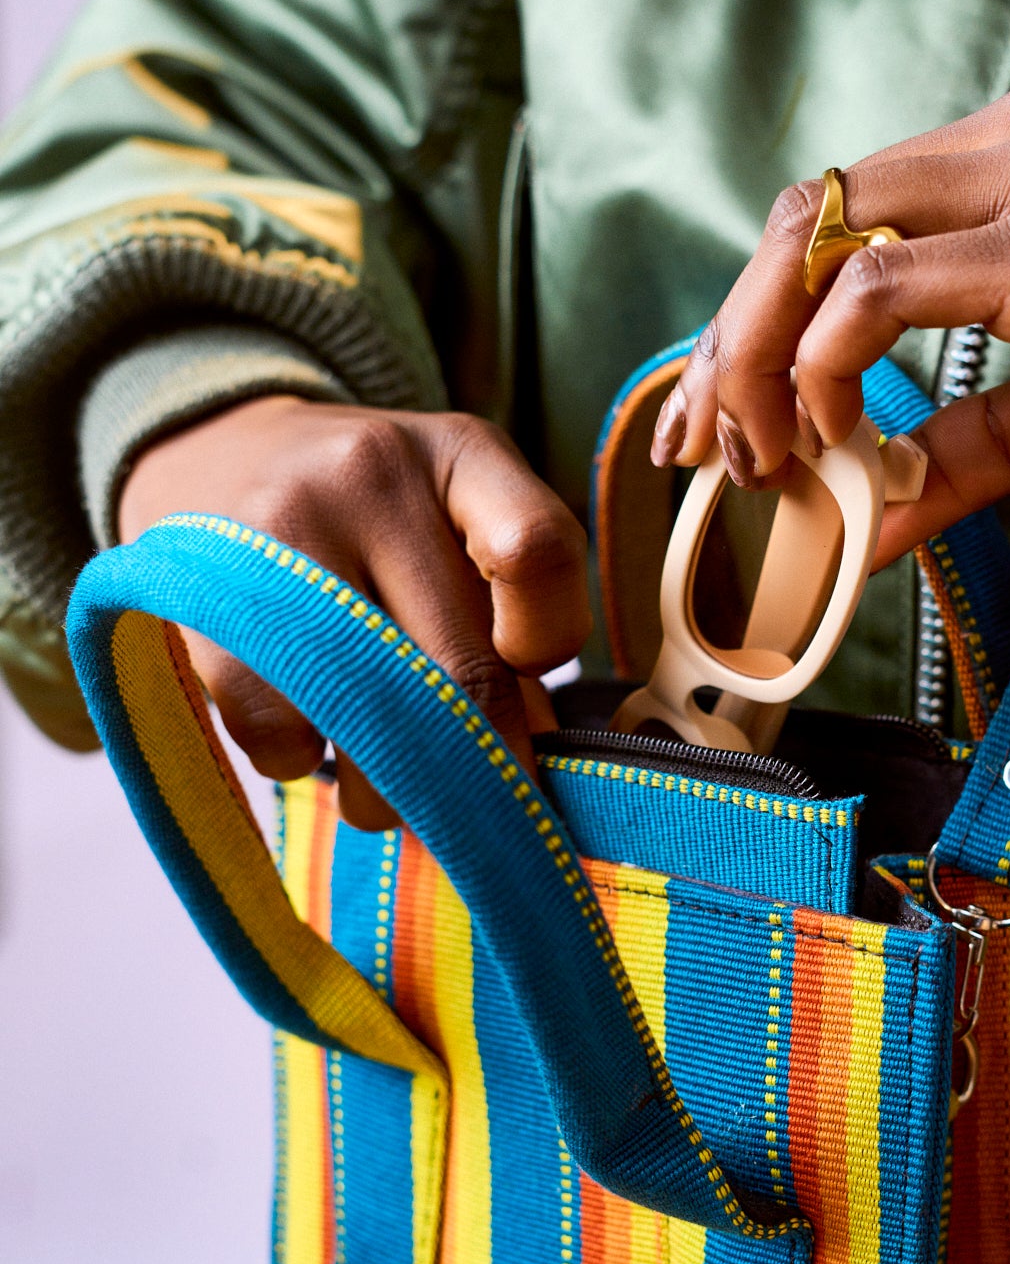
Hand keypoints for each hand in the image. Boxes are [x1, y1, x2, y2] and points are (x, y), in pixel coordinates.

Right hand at [118, 396, 589, 827]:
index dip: (548, 640)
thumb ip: (504, 614)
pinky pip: (279, 730)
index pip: (539, 551)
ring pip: (371, 715)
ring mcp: (283, 526)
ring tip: (385, 794)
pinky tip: (301, 738)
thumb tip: (527, 762)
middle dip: (480, 767)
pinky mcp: (207, 592)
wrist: (215, 454)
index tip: (525, 675)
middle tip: (480, 809)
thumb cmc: (373, 513)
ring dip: (387, 793)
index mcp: (461, 455)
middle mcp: (374, 475)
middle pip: (459, 665)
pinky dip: (301, 764)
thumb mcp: (453, 516)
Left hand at [652, 76, 1009, 566]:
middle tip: (706, 443)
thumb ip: (961, 448)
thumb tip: (864, 520)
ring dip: (756, 355)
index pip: (841, 216)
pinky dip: (828, 365)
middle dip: (728, 335)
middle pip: (806, 217)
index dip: (758, 315)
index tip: (722, 414)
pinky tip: (832, 434)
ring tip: (757, 456)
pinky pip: (885, 291)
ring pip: (822, 239)